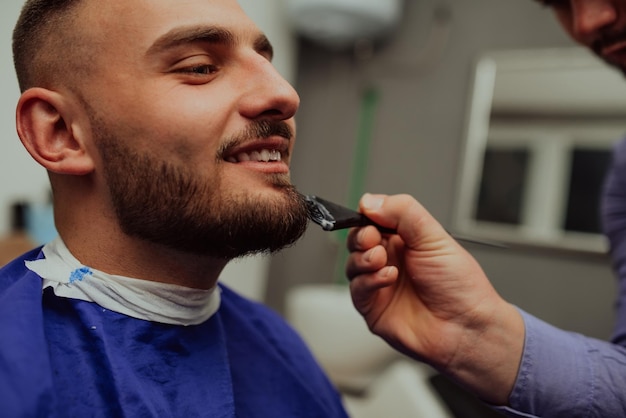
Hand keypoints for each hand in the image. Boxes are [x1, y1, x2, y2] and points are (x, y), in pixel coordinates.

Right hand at [346, 193, 523, 403]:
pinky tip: (388, 278)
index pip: (374, 220)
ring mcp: (380, 284)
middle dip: (361, 236)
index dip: (367, 216)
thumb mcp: (434, 237)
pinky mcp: (373, 308)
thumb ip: (403, 212)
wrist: (466, 328)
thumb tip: (370, 201)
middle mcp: (391, 260)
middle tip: (372, 238)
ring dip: (364, 258)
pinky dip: (368, 280)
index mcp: (406, 240)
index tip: (369, 215)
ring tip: (382, 260)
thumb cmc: (461, 287)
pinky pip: (357, 289)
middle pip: (358, 240)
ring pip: (353, 263)